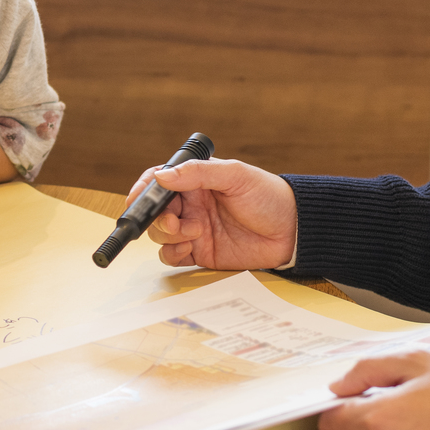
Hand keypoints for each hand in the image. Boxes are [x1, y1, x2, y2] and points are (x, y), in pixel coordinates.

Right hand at [123, 158, 299, 269]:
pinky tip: (188, 248)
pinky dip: (172, 253)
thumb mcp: (234, 176)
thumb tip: (163, 176)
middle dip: (157, 218)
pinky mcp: (200, 253)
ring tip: (193, 232)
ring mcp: (194, 230)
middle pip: (154, 212)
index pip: (158, 182)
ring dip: (167, 235)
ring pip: (160, 235)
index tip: (136, 199)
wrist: (293, 230)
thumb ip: (197, 173)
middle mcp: (190, 205)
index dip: (143, 191)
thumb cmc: (267, 196)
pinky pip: (172, 256)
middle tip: (174, 221)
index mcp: (195, 182)